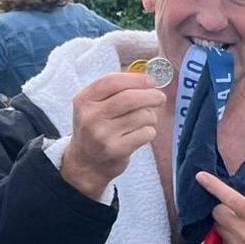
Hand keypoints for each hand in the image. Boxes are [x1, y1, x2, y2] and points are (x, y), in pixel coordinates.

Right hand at [61, 72, 164, 199]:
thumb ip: (115, 91)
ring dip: (151, 116)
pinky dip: (150, 131)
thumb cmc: (95, 129)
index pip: (112, 82)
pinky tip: (142, 133)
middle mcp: (91, 117)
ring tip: (147, 119)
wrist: (85, 164)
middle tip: (160, 98)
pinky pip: (145, 133)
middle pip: (129, 98)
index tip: (150, 81)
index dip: (136, 79)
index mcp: (84, 100)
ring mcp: (103, 135)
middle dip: (151, 95)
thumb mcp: (93, 106)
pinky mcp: (117, 150)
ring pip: (141, 116)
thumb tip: (147, 79)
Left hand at [195, 159, 244, 243]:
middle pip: (218, 213)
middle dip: (222, 207)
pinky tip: (241, 237)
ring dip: (224, 222)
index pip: (231, 198)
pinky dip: (228, 237)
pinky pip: (223, 242)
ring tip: (238, 222)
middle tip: (234, 207)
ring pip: (218, 227)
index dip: (214, 186)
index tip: (200, 176)